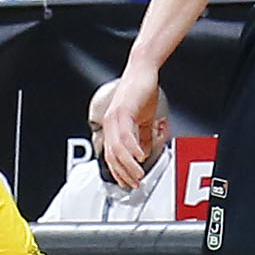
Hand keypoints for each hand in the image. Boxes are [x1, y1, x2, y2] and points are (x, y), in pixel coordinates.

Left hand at [99, 69, 160, 189]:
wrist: (143, 70)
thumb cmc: (142, 90)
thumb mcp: (143, 118)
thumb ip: (142, 136)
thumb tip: (144, 152)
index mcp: (112, 125)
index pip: (111, 154)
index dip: (118, 171)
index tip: (127, 182)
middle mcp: (110, 122)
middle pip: (112, 155)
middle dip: (123, 173)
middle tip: (134, 183)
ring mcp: (115, 117)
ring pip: (118, 148)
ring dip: (128, 164)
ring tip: (138, 174)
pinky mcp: (124, 111)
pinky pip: (126, 134)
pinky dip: (132, 148)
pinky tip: (140, 156)